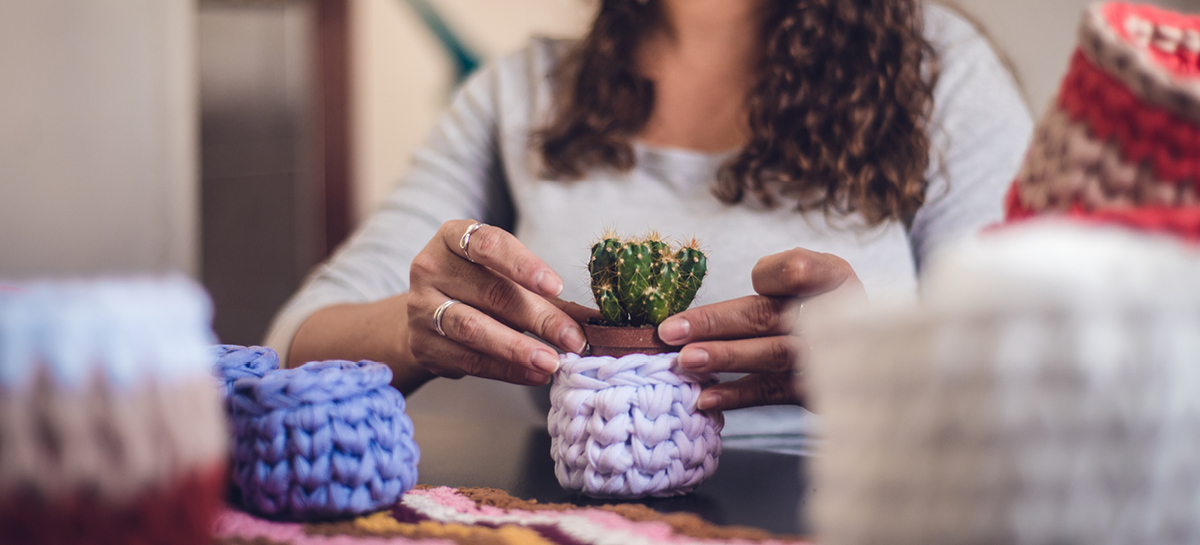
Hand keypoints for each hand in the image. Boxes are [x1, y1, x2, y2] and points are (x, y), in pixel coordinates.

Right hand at [407, 220, 595, 384]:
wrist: (425, 317)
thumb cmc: (478, 289)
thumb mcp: (505, 278)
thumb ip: (548, 295)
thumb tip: (601, 319)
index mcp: (453, 238)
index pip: (489, 245)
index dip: (524, 265)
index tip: (557, 287)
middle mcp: (431, 267)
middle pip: (491, 293)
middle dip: (538, 318)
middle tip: (573, 339)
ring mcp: (421, 307)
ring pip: (474, 328)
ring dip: (518, 348)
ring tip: (553, 362)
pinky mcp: (422, 345)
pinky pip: (468, 359)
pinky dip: (505, 370)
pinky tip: (533, 375)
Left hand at [656, 248, 864, 410]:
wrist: (863, 353)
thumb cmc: (819, 303)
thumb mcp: (811, 276)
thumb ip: (780, 275)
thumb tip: (736, 301)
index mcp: (834, 277)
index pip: (799, 270)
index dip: (773, 276)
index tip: (752, 280)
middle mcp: (837, 316)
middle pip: (769, 316)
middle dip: (716, 323)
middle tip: (671, 331)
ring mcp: (827, 358)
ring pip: (771, 355)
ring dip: (725, 357)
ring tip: (686, 361)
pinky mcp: (816, 391)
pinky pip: (772, 391)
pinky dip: (737, 395)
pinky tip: (705, 397)